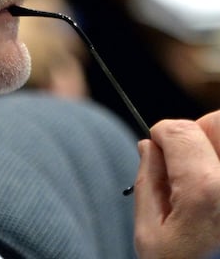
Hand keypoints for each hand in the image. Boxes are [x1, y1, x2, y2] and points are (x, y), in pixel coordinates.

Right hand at [134, 112, 219, 258]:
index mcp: (207, 191)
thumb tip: (152, 148)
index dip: (161, 139)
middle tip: (189, 164)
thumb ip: (149, 184)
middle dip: (199, 133)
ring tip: (207, 179)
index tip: (159, 158)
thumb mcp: (151, 239)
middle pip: (218, 122)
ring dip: (216, 149)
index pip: (179, 129)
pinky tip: (217, 195)